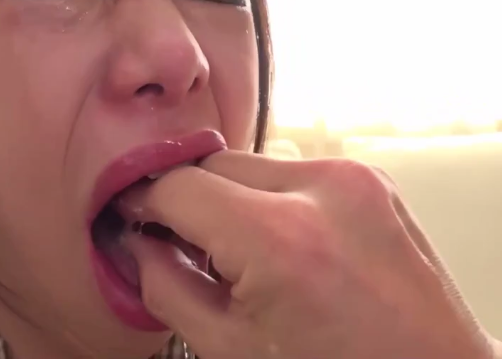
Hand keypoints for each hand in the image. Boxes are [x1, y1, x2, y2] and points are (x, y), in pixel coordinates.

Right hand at [117, 151, 501, 358]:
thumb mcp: (232, 350)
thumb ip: (167, 286)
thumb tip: (136, 242)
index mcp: (279, 240)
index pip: (177, 186)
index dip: (142, 202)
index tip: (130, 216)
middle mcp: (321, 191)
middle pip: (212, 163)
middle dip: (187, 201)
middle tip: (179, 245)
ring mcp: (354, 178)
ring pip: (251, 163)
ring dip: (230, 198)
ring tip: (241, 255)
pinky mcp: (371, 178)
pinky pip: (293, 172)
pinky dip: (271, 199)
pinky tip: (280, 246)